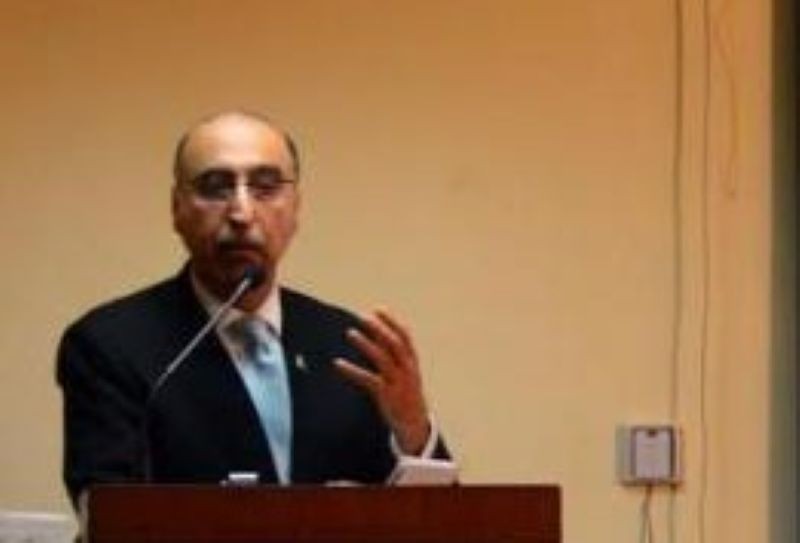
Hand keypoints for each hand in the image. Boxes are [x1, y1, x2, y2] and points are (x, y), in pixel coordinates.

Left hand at [334, 308, 430, 454]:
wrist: (415, 426)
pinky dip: (352, 370)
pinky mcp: (386, 396)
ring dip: (366, 344)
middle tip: (363, 317)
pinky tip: (338, 363)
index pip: (405, 336)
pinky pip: (368, 380)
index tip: (378, 309)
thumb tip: (380, 333)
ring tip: (350, 333)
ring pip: (382, 359)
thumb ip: (393, 354)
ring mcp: (398, 383)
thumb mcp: (406, 373)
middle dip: (379, 328)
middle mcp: (407, 370)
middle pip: (394, 344)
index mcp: (412, 362)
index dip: (392, 322)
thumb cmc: (407, 395)